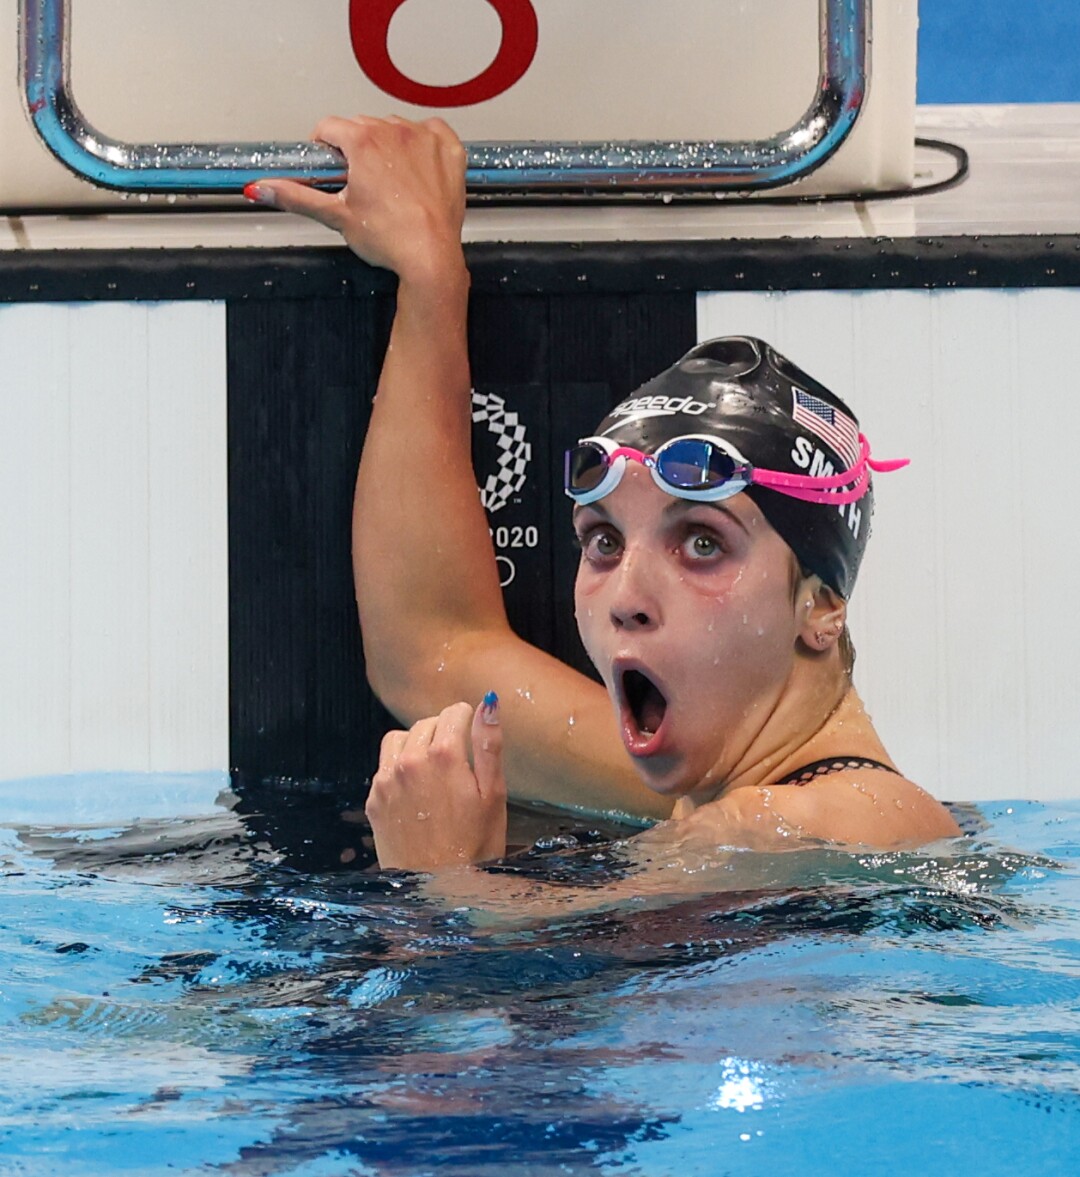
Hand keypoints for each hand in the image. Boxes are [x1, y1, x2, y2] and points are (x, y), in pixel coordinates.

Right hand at [244, 115, 466, 283]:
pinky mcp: (448, 150)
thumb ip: (296, 196)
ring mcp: (424, 139)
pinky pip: (431, 132)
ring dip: (389, 146)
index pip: (329, 126)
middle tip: (361, 183)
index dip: (324, 146)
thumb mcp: (336, 216)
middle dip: (356, 149)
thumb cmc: (390, 239)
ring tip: (391, 183)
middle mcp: (394, 131)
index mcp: (363, 142)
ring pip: (395, 128)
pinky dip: (423, 146)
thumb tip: (261, 188)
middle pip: (362, 126)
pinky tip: (418, 170)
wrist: (431, 257)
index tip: (330, 164)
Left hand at [366, 695, 506, 870]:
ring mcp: (387, 781)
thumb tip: (489, 703)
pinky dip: (400, 768)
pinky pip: (384, 767)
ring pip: (399, 739)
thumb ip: (489, 744)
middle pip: (426, 723)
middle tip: (459, 760)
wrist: (436, 891)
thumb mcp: (493, 795)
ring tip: (434, 769)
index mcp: (444, 756)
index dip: (467, 721)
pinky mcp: (374, 800)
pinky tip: (417, 792)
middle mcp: (410, 761)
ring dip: (416, 745)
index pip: (453, 712)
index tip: (473, 735)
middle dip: (443, 732)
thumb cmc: (475, 847)